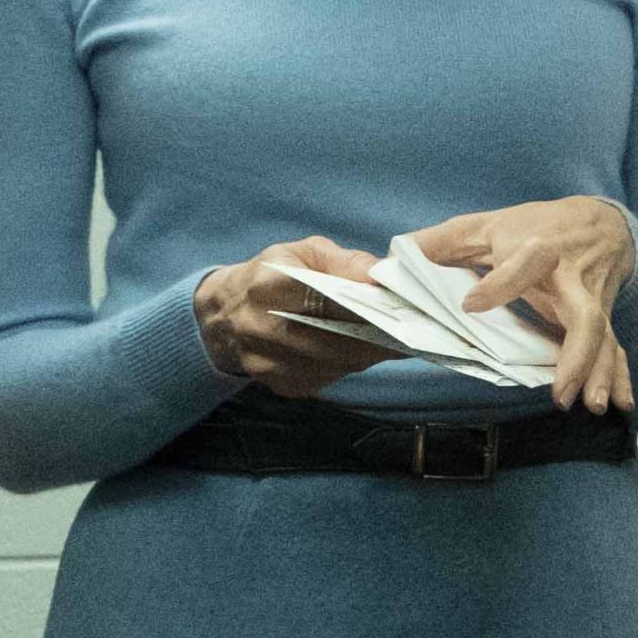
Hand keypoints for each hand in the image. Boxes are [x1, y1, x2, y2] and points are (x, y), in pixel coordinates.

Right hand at [195, 236, 391, 396]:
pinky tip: (363, 351)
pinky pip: (328, 379)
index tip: (401, 307)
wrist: (224, 315)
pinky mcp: (279, 384)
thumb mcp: (303, 253)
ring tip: (397, 339)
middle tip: (413, 329)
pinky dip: (350, 365)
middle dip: (378, 335)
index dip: (368, 306)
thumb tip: (381, 274)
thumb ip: (345, 261)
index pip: (327, 300)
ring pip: (337, 363)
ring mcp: (268, 362)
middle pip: (336, 339)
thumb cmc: (271, 276)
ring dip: (370, 353)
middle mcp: (261, 328)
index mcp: (267, 286)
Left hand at [413, 196, 636, 417]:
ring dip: (599, 373)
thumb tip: (389, 263)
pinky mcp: (603, 317)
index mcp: (536, 250)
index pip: (522, 264)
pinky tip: (620, 404)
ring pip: (604, 338)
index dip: (499, 284)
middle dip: (576, 353)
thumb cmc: (533, 225)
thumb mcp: (484, 226)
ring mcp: (591, 302)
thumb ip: (439, 244)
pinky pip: (615, 349)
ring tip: (591, 406)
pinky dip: (619, 377)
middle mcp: (569, 279)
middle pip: (583, 315)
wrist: (599, 222)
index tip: (472, 306)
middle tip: (559, 390)